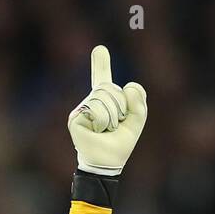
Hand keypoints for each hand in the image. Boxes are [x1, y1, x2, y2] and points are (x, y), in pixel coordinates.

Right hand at [68, 45, 147, 175]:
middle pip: (110, 89)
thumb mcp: (136, 123)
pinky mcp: (75, 118)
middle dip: (120, 108)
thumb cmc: (119, 145)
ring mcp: (81, 109)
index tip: (100, 49)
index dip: (101, 64)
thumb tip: (129, 86)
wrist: (106, 164)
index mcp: (105, 101)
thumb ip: (139, 104)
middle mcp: (91, 102)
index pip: (103, 80)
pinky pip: (96, 110)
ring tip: (106, 130)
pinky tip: (97, 132)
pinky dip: (103, 122)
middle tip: (114, 126)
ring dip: (112, 117)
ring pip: (104, 99)